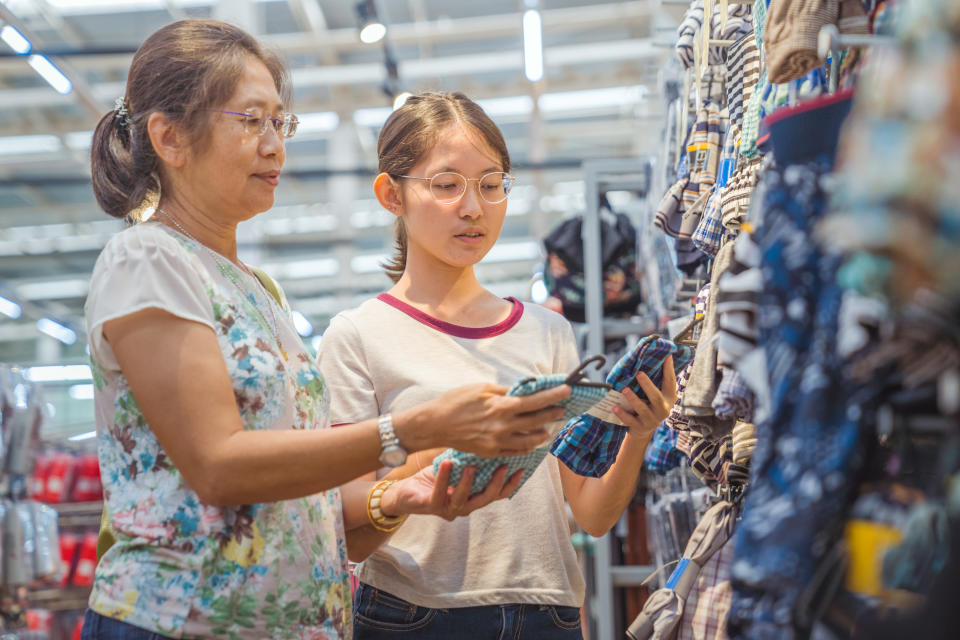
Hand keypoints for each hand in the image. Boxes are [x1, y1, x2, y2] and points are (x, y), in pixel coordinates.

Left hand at [383, 460, 523, 521]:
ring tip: (471, 466)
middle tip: (504, 466)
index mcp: (473, 498)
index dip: (511, 484)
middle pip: (486, 500)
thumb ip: (473, 459)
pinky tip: (446, 463)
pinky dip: (443, 479)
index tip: (522, 469)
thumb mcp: (457, 467)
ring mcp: (448, 509)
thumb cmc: (434, 479)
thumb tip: (489, 437)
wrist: (405, 492)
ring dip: (468, 482)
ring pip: (463, 499)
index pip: (497, 494)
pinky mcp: (431, 507)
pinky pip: (439, 493)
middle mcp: (464, 507)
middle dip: (496, 484)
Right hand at [401, 383, 570, 456]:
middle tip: (562, 408)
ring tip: (548, 427)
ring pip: (530, 440)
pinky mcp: (492, 452)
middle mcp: (503, 426)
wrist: (434, 425)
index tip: (567, 390)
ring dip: (543, 432)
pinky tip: (532, 440)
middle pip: (537, 421)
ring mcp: (498, 442)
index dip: (553, 395)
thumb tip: (522, 391)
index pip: (535, 401)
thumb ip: (504, 391)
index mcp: (501, 407)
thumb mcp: (481, 388)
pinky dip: (527, 446)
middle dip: (552, 413)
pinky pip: (517, 451)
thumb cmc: (455, 402)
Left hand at [612, 354, 677, 440]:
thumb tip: (656, 356)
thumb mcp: (656, 394)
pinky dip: (622, 414)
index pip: (670, 382)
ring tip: (624, 389)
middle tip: (639, 373)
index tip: (666, 356)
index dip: (669, 369)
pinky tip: (614, 407)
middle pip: (656, 397)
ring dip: (633, 399)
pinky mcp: (640, 427)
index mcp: (668, 398)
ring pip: (643, 409)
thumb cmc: (649, 405)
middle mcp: (663, 410)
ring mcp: (652, 420)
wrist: (643, 430)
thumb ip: (656, 379)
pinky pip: (630, 420)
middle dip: (647, 385)